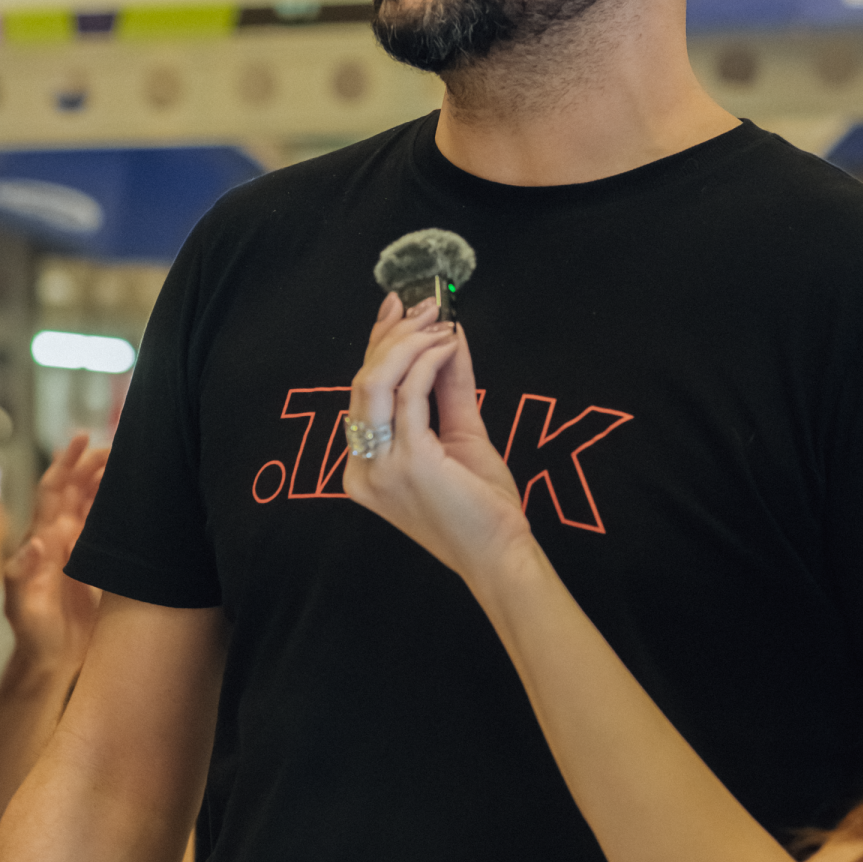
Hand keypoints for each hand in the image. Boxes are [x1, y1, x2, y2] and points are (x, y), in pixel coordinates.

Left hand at [3, 434, 105, 676]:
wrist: (52, 663)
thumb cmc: (35, 637)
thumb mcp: (23, 607)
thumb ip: (24, 574)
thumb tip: (36, 540)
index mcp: (41, 542)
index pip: (53, 492)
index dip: (65, 463)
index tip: (81, 438)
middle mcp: (58, 539)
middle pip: (74, 490)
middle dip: (91, 464)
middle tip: (117, 448)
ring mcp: (76, 550)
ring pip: (90, 504)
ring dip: (105, 481)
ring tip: (127, 464)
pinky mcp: (94, 563)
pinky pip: (104, 526)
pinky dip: (115, 508)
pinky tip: (132, 501)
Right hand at [343, 295, 530, 580]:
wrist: (500, 554)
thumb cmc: (479, 505)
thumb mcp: (459, 434)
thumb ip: (448, 386)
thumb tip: (447, 333)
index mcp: (364, 466)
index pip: (363, 392)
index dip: (378, 344)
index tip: (399, 308)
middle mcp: (361, 468)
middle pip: (363, 382)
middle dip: (394, 336)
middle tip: (427, 307)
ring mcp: (380, 467)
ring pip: (376, 382)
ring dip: (409, 342)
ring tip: (440, 322)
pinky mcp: (408, 462)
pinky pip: (409, 394)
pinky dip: (427, 361)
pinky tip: (449, 346)